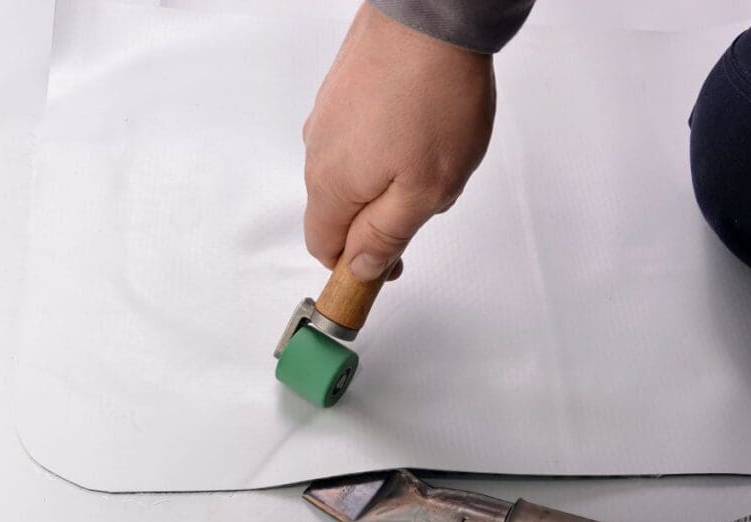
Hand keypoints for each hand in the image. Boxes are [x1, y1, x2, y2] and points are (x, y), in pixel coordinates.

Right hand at [303, 2, 495, 280]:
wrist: (431, 13)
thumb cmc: (433, 97)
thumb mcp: (424, 191)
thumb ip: (386, 236)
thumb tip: (360, 267)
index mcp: (331, 186)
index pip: (325, 246)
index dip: (355, 267)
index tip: (389, 266)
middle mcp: (318, 151)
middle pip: (338, 210)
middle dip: (378, 220)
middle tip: (427, 204)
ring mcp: (328, 115)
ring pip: (352, 171)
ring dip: (386, 180)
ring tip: (432, 158)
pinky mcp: (344, 88)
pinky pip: (359, 134)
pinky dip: (386, 144)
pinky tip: (422, 127)